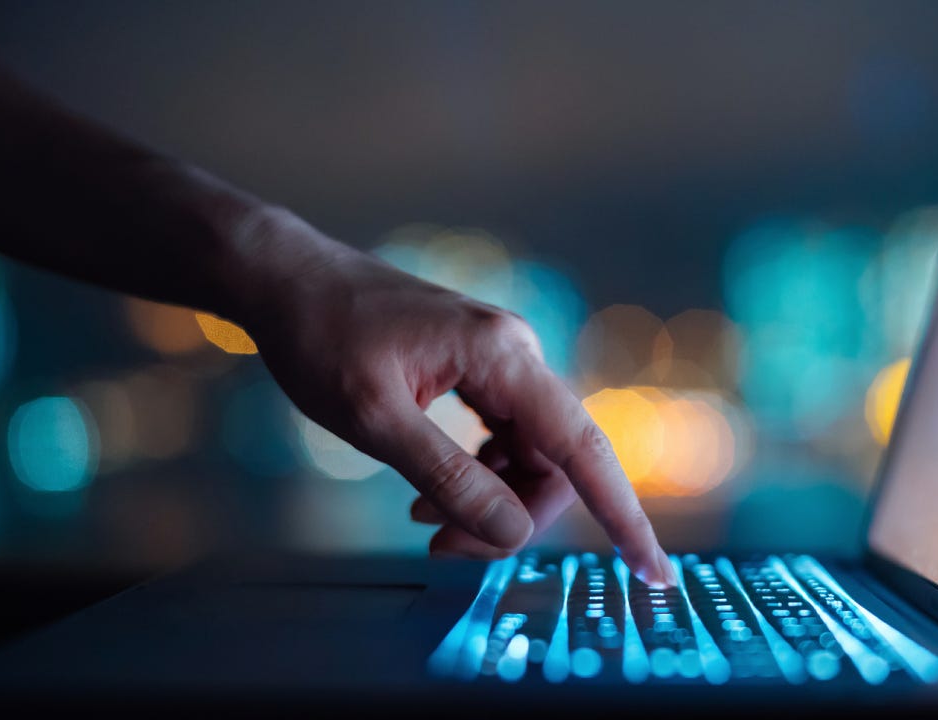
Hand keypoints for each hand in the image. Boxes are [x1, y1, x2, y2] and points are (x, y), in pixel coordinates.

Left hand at [234, 211, 676, 586]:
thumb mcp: (375, 420)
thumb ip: (449, 477)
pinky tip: (430, 491)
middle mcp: (515, 353)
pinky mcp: (477, 367)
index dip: (622, 516)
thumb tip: (512, 531)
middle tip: (446, 548)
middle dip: (513, 515)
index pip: (583, 449)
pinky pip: (502, 435)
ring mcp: (498, 359)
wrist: (286, 279)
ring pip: (527, 452)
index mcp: (502, 356)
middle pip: (554, 459)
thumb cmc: (321, 335)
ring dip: (490, 497)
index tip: (652, 570)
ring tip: (425, 517)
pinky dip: (477, 473)